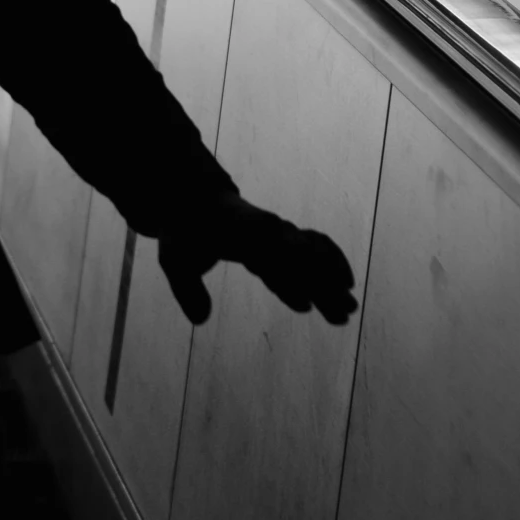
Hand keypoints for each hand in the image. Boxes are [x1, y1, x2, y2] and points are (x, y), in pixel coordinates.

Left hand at [158, 194, 356, 326]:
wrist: (192, 200)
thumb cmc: (183, 230)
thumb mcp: (174, 259)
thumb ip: (187, 289)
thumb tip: (201, 319)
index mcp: (244, 231)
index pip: (276, 251)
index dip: (294, 273)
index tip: (309, 302)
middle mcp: (267, 232)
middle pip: (303, 255)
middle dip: (325, 281)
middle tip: (345, 310)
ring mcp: (275, 236)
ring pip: (312, 255)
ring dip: (330, 280)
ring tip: (345, 312)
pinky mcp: (278, 243)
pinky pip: (308, 254)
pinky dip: (322, 271)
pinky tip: (325, 300)